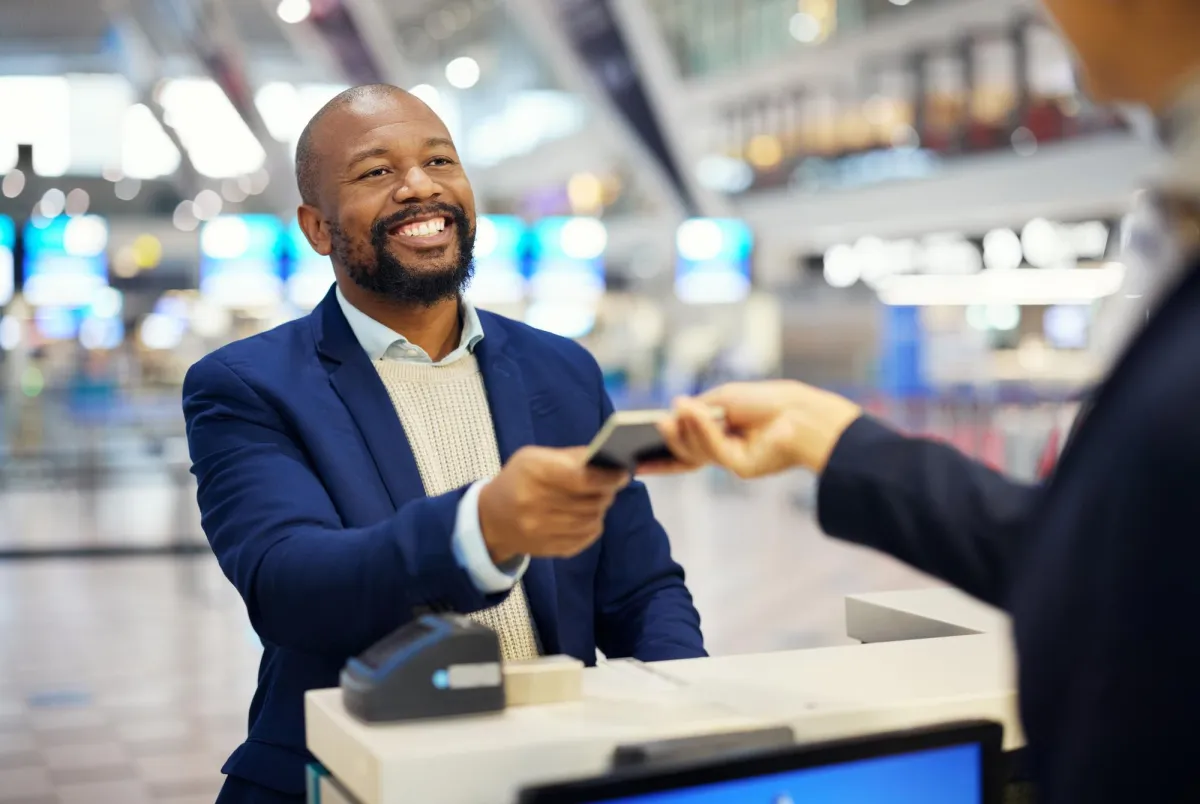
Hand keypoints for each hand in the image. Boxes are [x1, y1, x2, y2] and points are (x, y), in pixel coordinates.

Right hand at [478, 446, 628, 562]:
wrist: (491, 519)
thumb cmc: (518, 480)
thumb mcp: (534, 458)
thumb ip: (570, 457)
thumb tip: (606, 461)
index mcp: (534, 473)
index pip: (581, 478)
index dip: (607, 477)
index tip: (622, 473)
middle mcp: (536, 504)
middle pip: (590, 501)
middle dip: (607, 491)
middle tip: (611, 484)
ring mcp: (542, 531)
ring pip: (592, 520)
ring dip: (600, 508)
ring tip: (597, 499)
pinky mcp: (549, 549)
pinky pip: (586, 538)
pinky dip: (593, 526)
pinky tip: (586, 516)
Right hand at [657, 381, 861, 478]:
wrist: (801, 411)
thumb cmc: (767, 400)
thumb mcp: (724, 397)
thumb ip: (698, 408)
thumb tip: (675, 411)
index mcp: (719, 434)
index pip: (684, 446)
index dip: (661, 451)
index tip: (635, 457)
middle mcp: (723, 450)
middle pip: (686, 451)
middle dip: (671, 438)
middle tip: (657, 424)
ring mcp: (732, 461)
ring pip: (697, 452)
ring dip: (685, 431)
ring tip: (671, 415)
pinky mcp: (742, 468)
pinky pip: (715, 451)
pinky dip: (702, 430)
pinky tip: (692, 414)